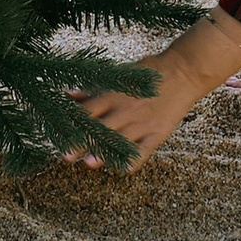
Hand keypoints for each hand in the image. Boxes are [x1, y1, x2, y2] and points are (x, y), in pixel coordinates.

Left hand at [69, 68, 201, 170]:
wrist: (182, 72)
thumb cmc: (148, 71)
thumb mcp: (119, 75)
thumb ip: (93, 89)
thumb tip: (67, 95)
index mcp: (113, 95)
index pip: (88, 112)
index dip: (72, 123)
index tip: (57, 134)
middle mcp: (125, 110)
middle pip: (100, 128)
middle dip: (82, 142)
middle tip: (66, 156)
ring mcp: (142, 123)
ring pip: (119, 140)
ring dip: (104, 152)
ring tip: (90, 163)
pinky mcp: (157, 132)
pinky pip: (144, 149)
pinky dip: (134, 159)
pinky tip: (124, 169)